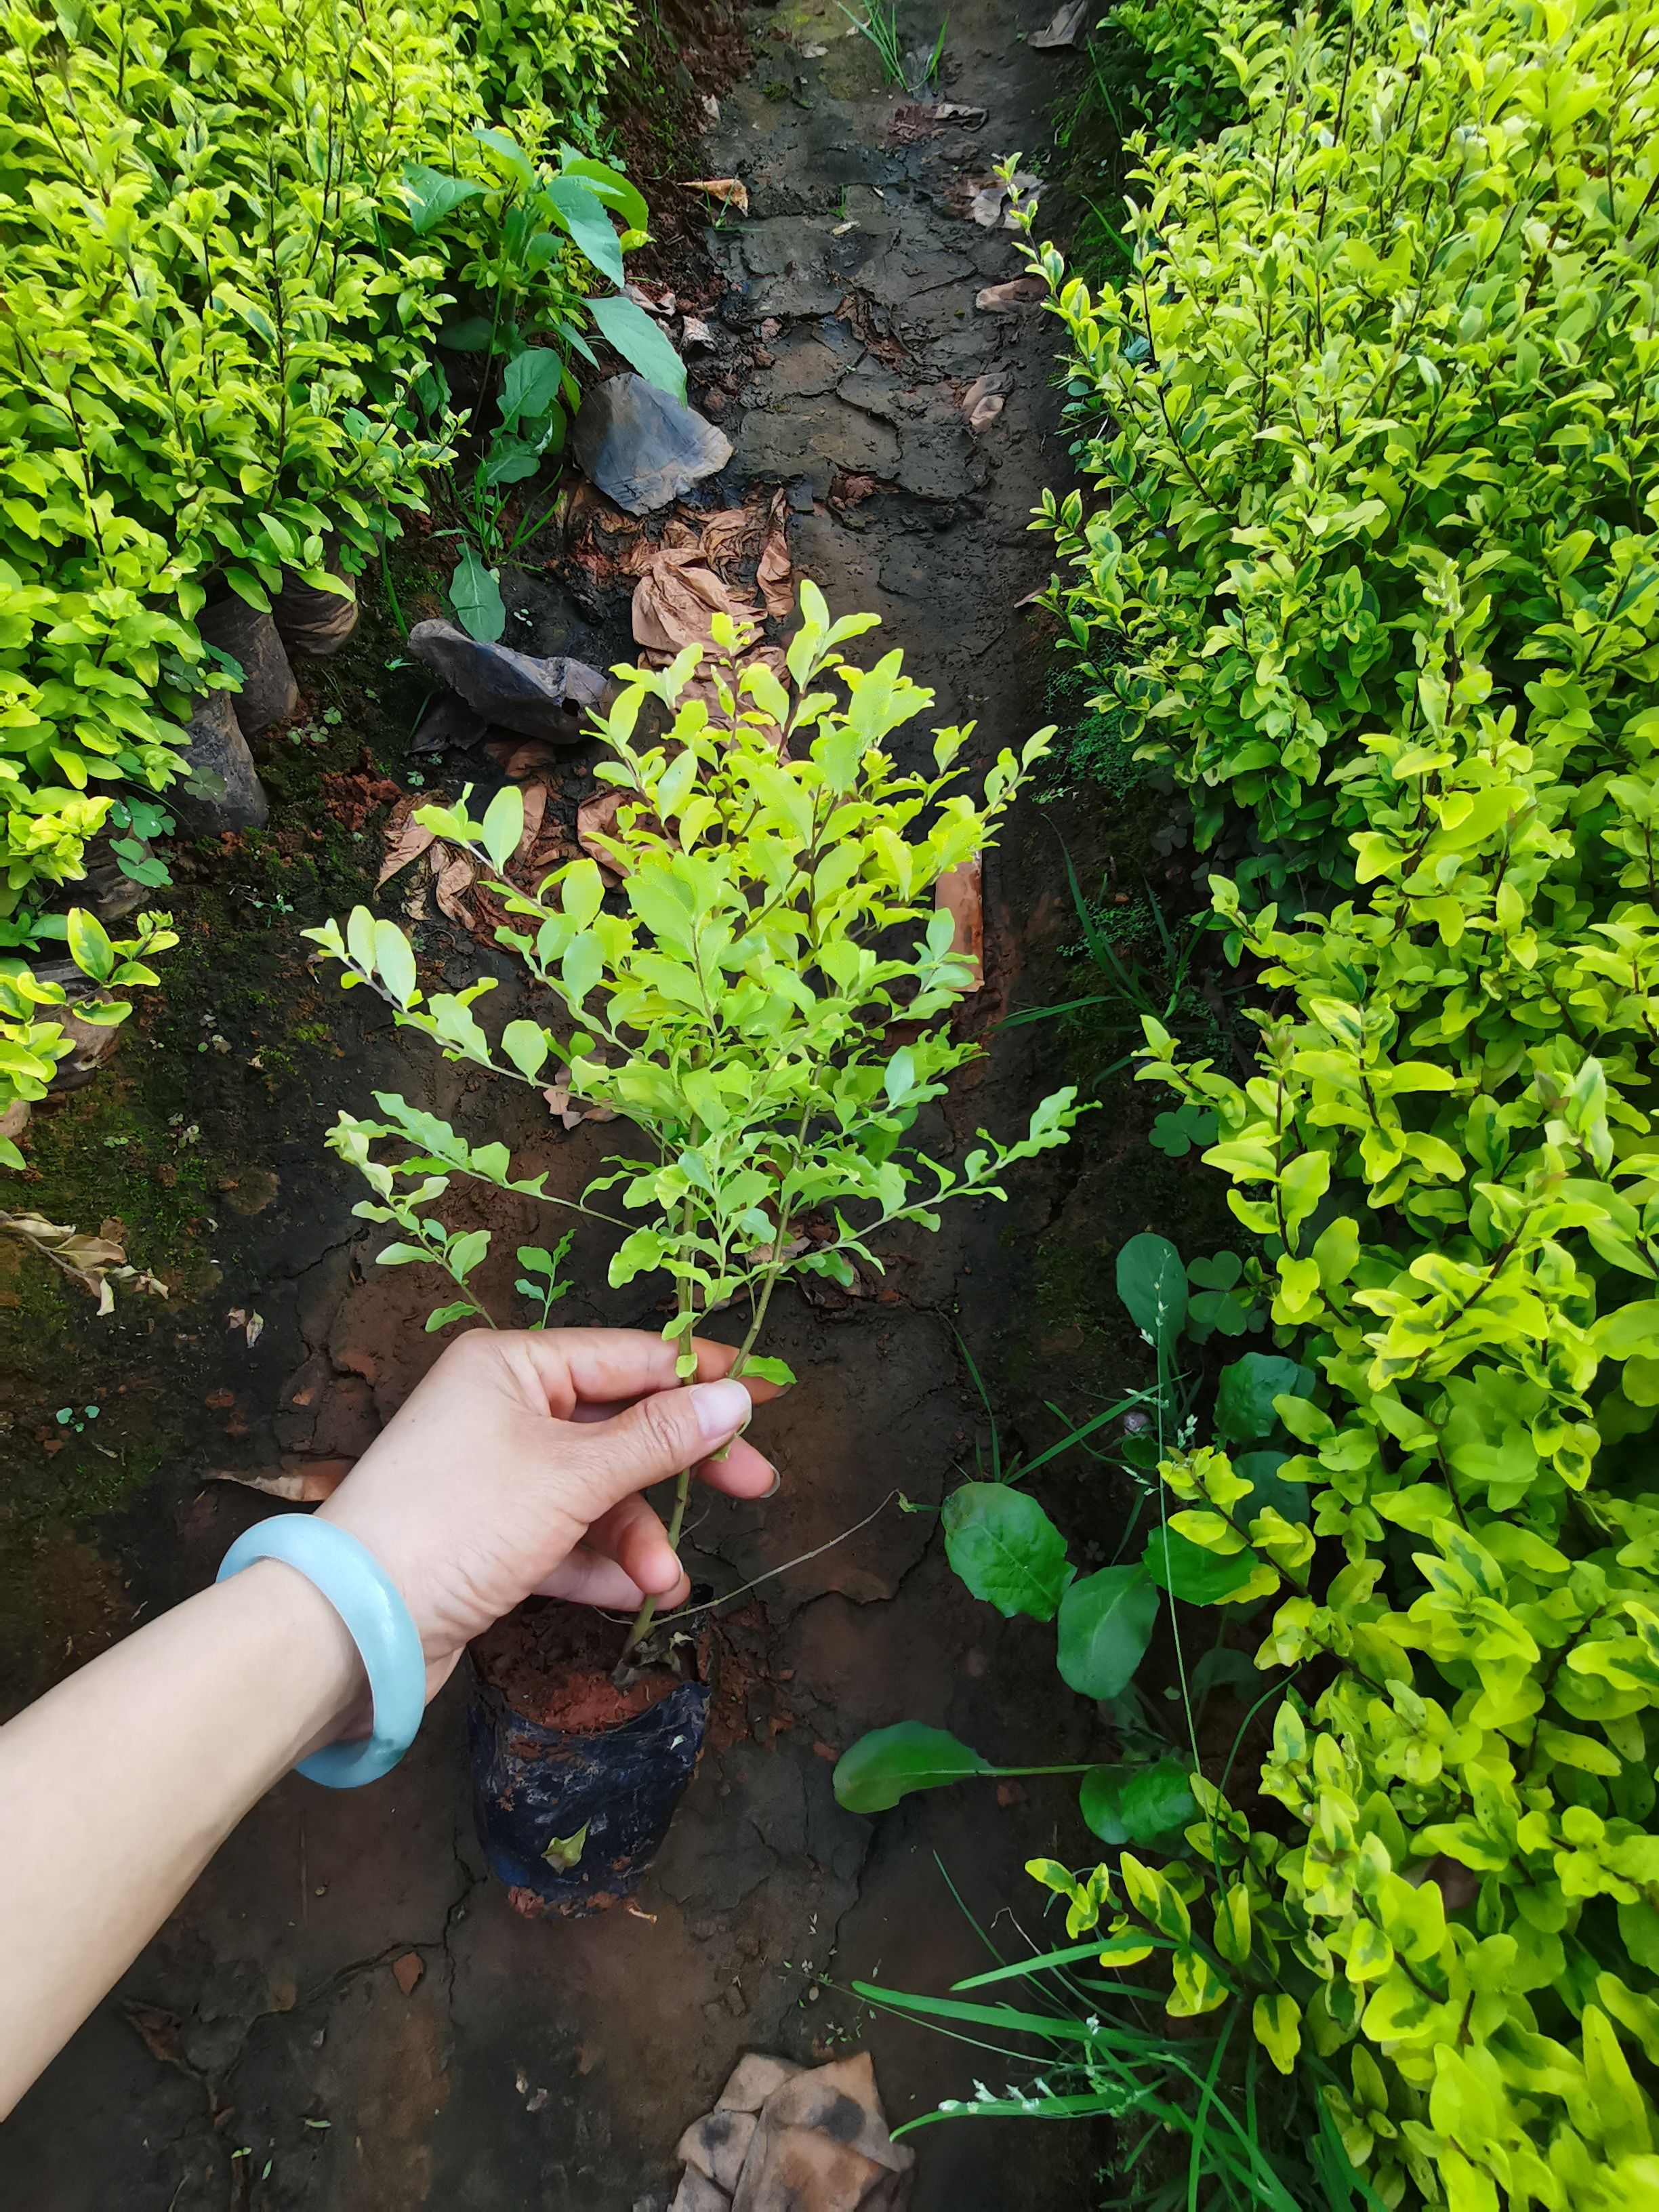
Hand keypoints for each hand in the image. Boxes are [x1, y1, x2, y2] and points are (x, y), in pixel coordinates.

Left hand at [316, 1329, 781, 1694]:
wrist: (353, 1625)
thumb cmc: (459, 1521)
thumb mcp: (571, 1475)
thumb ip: (658, 1439)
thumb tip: (736, 1399)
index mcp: (513, 1366)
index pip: (628, 1357)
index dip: (700, 1377)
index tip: (769, 1396)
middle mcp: (503, 1410)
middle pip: (619, 1425)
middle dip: (683, 1465)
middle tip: (754, 1488)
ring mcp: (494, 1477)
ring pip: (596, 1491)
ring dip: (638, 1535)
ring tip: (665, 1582)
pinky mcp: (488, 1540)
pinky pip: (565, 1539)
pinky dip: (602, 1564)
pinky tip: (638, 1595)